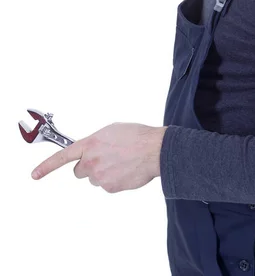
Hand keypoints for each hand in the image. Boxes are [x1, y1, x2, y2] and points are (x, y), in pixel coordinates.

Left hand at [31, 122, 167, 192]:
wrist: (155, 150)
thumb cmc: (137, 136)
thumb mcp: (111, 130)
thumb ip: (96, 141)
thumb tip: (93, 150)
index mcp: (90, 144)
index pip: (62, 157)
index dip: (46, 167)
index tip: (35, 175)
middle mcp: (91, 162)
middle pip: (80, 171)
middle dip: (89, 166)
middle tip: (105, 158)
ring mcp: (100, 177)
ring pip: (95, 178)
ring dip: (104, 172)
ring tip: (122, 161)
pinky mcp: (110, 188)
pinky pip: (107, 185)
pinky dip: (115, 179)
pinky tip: (127, 169)